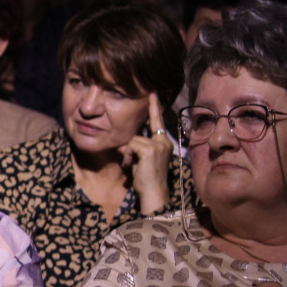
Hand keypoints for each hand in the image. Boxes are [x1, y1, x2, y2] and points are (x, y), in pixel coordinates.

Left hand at [119, 93, 172, 213]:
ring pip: (133, 139)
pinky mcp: (151, 149)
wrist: (153, 194)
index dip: (155, 107)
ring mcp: (158, 144)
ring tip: (133, 166)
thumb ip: (135, 149)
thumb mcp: (140, 161)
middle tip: (146, 117)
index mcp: (163, 143)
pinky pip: (131, 145)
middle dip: (141, 129)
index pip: (157, 122)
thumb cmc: (146, 181)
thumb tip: (123, 143)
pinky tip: (132, 165)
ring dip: (128, 153)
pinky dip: (128, 155)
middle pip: (145, 127)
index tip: (153, 93)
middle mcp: (163, 141)